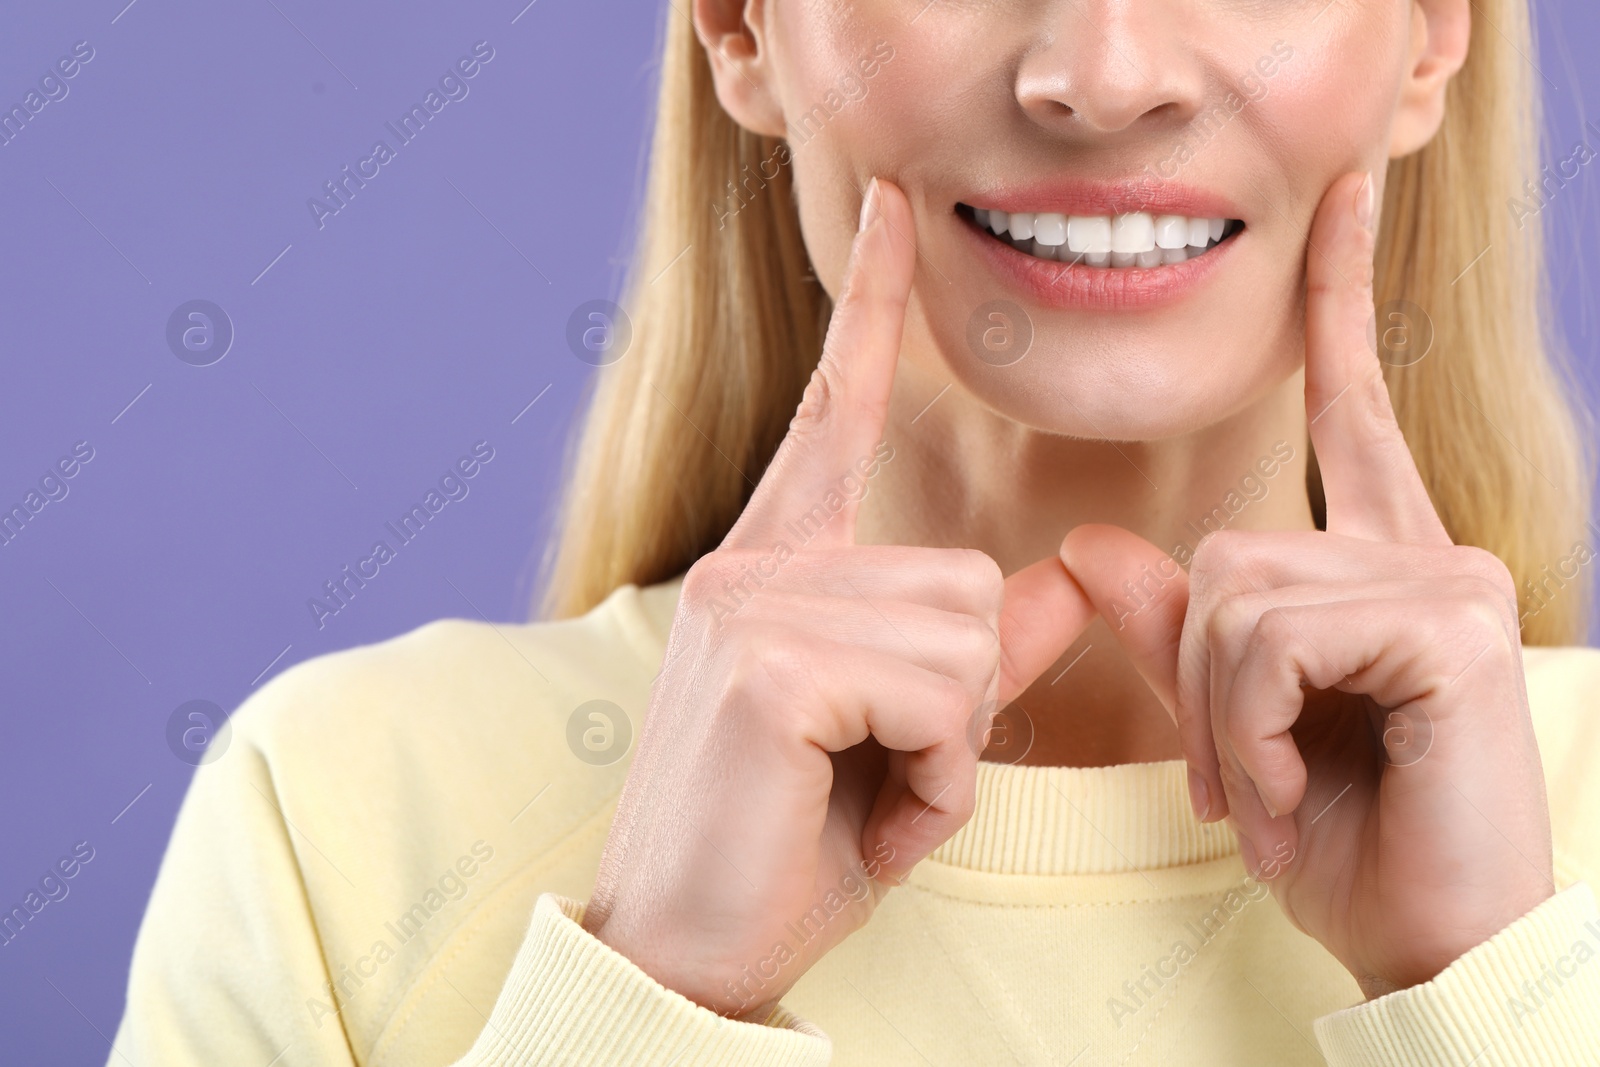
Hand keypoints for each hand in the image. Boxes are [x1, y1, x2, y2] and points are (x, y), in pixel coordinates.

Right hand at [582, 178, 1092, 1018]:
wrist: (685, 951)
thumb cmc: (786, 844)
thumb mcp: (903, 741)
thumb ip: (974, 653)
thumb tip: (1058, 581)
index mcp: (775, 567)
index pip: (837, 413)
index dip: (871, 309)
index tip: (890, 209)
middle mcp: (754, 562)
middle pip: (968, 577)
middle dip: (961, 703)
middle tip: (876, 774)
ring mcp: (752, 603)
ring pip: (966, 635)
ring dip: (948, 744)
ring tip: (859, 791)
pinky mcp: (766, 663)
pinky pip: (942, 694)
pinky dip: (934, 777)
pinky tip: (853, 807)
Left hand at [1059, 171, 1554, 997]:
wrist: (1422, 938)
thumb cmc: (1340, 834)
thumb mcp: (1231, 722)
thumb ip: (1169, 626)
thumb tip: (1088, 542)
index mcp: (1378, 566)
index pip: (1349, 415)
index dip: (1338, 306)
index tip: (1345, 198)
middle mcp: (1422, 551)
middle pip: (1222, 549)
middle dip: (1202, 680)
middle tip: (1250, 772)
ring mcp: (1446, 579)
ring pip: (1233, 594)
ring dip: (1223, 716)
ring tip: (1279, 783)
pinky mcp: (1450, 622)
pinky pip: (1268, 639)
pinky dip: (1249, 728)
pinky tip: (1298, 780)